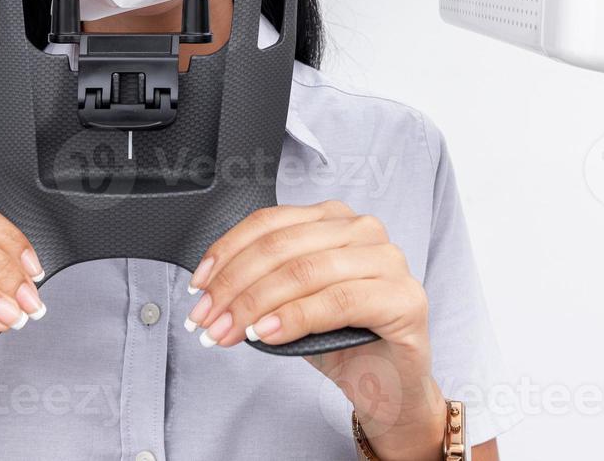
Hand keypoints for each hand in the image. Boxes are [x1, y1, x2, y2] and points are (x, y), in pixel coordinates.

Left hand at [183, 200, 446, 460]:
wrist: (386, 385)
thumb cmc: (340, 338)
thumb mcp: (290, 300)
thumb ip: (260, 280)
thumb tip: (210, 288)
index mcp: (332, 219)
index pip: (268, 224)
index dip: (226, 253)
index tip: (200, 286)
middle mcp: (362, 230)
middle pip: (280, 248)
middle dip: (234, 286)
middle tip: (208, 319)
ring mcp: (387, 261)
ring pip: (304, 272)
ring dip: (256, 304)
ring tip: (231, 331)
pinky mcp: (404, 298)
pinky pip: (337, 302)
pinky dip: (293, 318)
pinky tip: (267, 334)